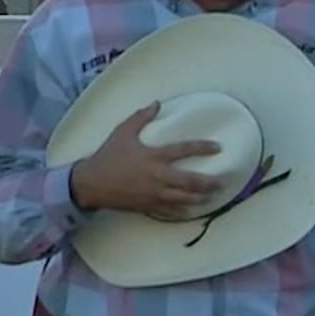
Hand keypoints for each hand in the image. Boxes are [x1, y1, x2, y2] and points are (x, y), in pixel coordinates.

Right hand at [70, 102, 222, 218]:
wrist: (92, 184)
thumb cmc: (107, 156)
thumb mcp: (122, 132)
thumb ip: (141, 117)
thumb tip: (156, 104)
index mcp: (153, 156)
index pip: (184, 150)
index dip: (202, 147)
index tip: (218, 147)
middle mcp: (158, 177)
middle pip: (190, 181)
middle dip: (209, 182)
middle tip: (223, 182)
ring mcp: (154, 194)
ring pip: (184, 198)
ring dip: (200, 198)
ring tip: (212, 196)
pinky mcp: (148, 206)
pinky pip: (170, 211)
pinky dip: (182, 211)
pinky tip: (191, 211)